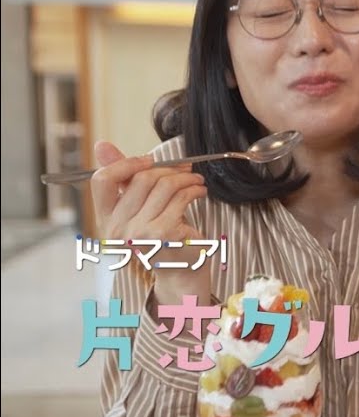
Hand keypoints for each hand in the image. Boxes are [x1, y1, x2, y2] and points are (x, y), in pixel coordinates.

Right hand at [90, 141, 211, 305]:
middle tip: (186, 170)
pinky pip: (182, 197)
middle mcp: (118, 229)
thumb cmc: (160, 236)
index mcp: (105, 220)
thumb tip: (101, 144)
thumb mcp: (137, 208)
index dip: (126, 163)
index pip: (102, 180)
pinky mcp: (164, 234)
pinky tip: (200, 192)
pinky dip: (195, 189)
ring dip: (187, 178)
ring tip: (196, 180)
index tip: (149, 160)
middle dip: (169, 170)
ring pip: (165, 185)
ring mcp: (140, 233)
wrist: (180, 272)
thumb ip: (123, 179)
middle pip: (142, 179)